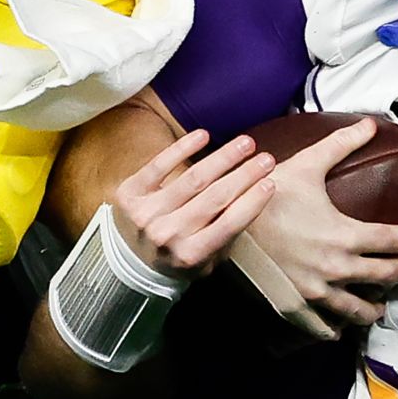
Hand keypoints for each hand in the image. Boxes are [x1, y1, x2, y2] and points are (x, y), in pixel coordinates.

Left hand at [110, 129, 275, 279]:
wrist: (126, 263)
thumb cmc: (176, 258)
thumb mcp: (205, 260)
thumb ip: (226, 235)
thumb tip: (253, 198)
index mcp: (190, 255)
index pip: (229, 225)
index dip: (252, 202)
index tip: (271, 182)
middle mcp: (167, 235)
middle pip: (215, 198)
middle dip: (245, 175)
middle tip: (267, 159)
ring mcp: (146, 213)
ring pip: (193, 179)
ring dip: (224, 157)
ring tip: (246, 143)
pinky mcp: (130, 193)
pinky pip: (158, 165)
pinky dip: (182, 148)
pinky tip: (203, 135)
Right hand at [246, 118, 397, 326]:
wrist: (225, 225)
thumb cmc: (265, 196)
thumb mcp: (305, 166)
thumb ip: (340, 145)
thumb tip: (369, 124)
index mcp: (345, 236)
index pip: (395, 242)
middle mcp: (336, 269)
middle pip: (387, 275)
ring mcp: (316, 292)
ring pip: (360, 309)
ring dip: (376, 305)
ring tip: (382, 302)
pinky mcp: (295, 306)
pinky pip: (325, 327)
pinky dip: (339, 327)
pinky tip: (343, 324)